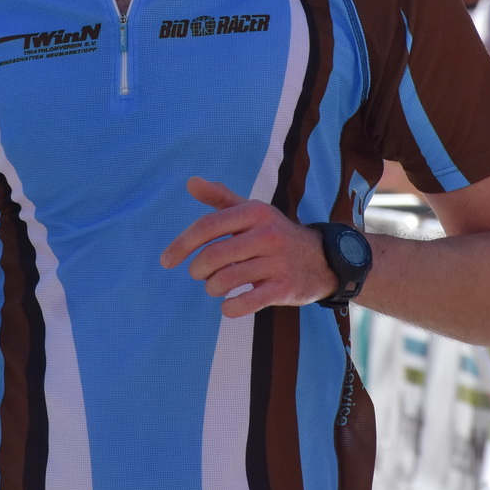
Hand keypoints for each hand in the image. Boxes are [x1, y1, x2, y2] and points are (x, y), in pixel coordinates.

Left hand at [159, 177, 336, 316]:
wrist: (323, 259)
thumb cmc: (275, 234)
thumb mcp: (252, 211)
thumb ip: (220, 198)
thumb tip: (190, 182)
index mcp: (254, 212)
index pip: (207, 226)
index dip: (181, 244)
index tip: (166, 260)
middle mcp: (267, 234)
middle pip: (213, 256)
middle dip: (197, 270)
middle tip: (199, 274)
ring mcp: (277, 262)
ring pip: (226, 280)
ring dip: (212, 288)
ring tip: (215, 287)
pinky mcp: (284, 288)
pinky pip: (246, 302)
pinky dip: (229, 307)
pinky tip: (228, 305)